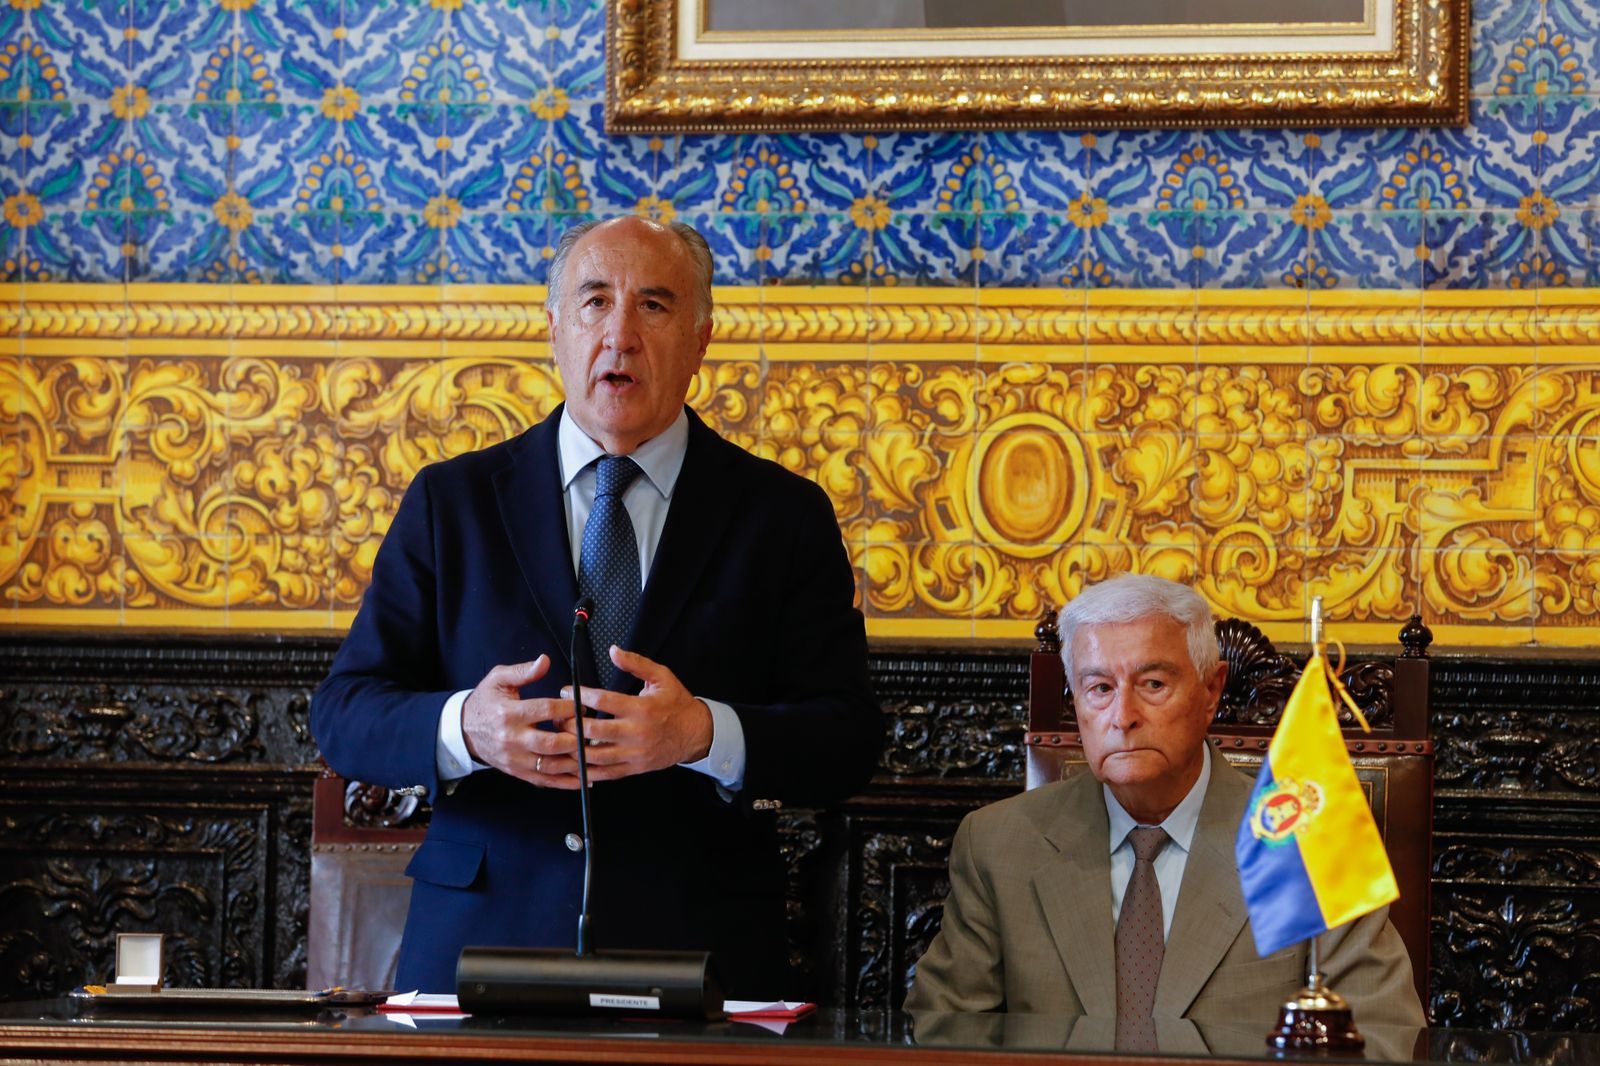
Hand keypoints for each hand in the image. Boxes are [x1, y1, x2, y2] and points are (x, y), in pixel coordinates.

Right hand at [461, 656, 584, 788]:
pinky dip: (565, 782)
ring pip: (550, 765)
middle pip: (551, 743)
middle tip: (594, 732)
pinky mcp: (516, 772)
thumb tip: (544, 661)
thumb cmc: (485, 701)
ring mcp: (514, 759)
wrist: (463, 729)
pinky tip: (583, 779)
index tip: (584, 704)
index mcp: (509, 713)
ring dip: (575, 763)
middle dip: (576, 738)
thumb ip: (523, 671)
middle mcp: (512, 739)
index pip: (545, 710)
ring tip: (595, 755)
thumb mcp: (498, 679)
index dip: (568, 707)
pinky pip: (544, 780)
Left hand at [558, 647, 713, 781]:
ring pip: (595, 755)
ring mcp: (634, 754)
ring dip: (572, 748)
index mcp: (641, 708)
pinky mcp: (634, 768)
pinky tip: (574, 762)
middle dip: (569, 723)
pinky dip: (587, 770)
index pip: (603, 701)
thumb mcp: (662, 677)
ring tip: (559, 739)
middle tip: (557, 716)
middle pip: (593, 730)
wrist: (696, 734)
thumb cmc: (677, 703)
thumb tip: (613, 651)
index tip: (565, 690)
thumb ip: (636, 663)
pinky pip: (605, 773)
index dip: (579, 694)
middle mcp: (635, 733)